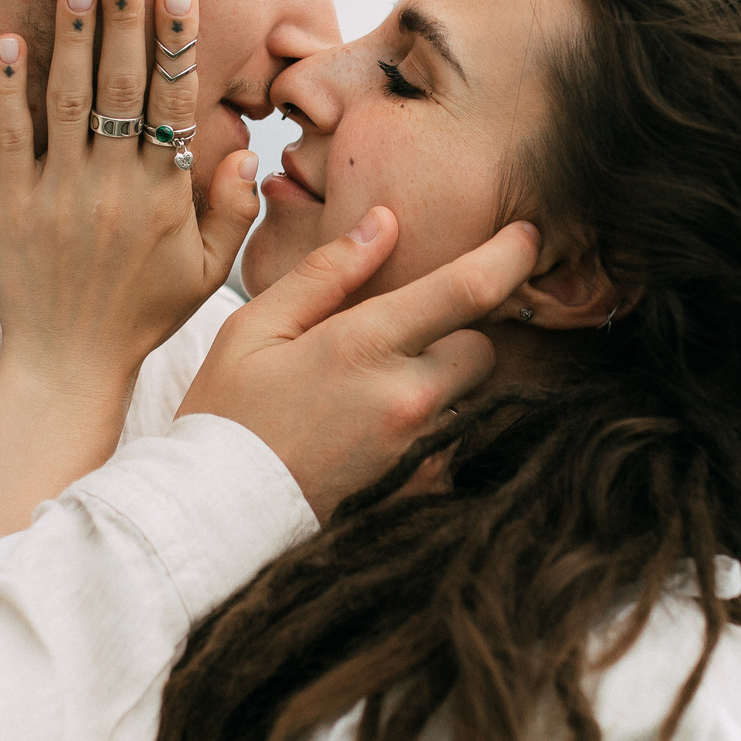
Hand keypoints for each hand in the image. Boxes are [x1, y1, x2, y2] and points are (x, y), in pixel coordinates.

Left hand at [0, 0, 259, 406]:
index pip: (173, 104)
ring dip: (71, 38)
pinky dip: (6, 88)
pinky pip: (9, 136)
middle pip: (120, 87)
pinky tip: (7, 42)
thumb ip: (231, 213)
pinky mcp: (13, 203)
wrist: (70, 362)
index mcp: (163, 196)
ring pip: (67, 100)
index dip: (175, 45)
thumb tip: (246, 157)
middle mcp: (112, 185)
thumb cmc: (143, 314)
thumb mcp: (206, 273)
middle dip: (123, 21)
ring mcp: (59, 191)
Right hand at [179, 208, 540, 520]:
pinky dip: (427, 432)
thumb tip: (385, 223)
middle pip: (482, 348)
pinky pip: (449, 446)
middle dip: (457, 335)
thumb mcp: (256, 326)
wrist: (214, 516)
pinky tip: (373, 437)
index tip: (526, 236)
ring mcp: (419, 451)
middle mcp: (407, 399)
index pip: (467, 290)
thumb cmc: (226, 415)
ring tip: (374, 395)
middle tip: (400, 341)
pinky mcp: (418, 490)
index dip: (508, 256)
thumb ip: (327, 272)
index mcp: (365, 346)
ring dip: (441, 386)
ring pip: (468, 399)